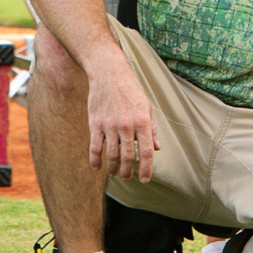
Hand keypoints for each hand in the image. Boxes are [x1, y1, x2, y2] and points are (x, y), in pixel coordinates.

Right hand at [86, 58, 159, 181]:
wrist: (108, 72)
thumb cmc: (130, 89)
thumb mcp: (146, 107)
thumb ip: (151, 129)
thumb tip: (157, 148)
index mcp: (142, 121)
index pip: (146, 152)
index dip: (146, 169)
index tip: (144, 180)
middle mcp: (127, 125)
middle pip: (128, 157)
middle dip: (127, 172)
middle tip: (127, 178)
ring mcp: (110, 124)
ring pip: (111, 156)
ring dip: (112, 169)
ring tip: (114, 173)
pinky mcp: (95, 122)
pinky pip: (95, 147)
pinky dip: (95, 161)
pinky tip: (97, 167)